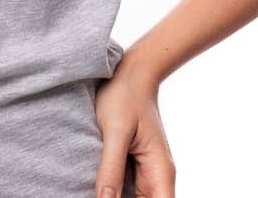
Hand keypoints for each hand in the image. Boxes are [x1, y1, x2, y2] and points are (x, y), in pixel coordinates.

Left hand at [93, 65, 175, 197]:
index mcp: (160, 171)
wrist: (131, 72)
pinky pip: (125, 190)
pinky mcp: (132, 166)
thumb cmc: (125, 96)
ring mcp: (145, 172)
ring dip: (115, 197)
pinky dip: (112, 192)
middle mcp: (157, 176)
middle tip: (99, 193)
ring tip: (96, 188)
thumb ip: (110, 168)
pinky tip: (96, 187)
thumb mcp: (115, 132)